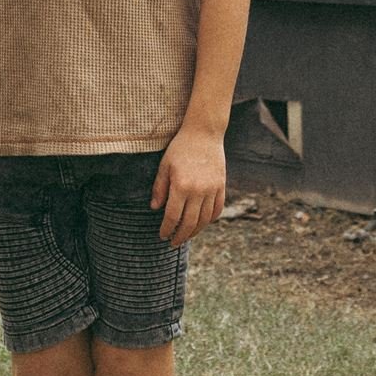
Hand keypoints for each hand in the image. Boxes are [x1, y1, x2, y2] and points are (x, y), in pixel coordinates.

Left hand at [150, 126, 225, 246]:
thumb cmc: (181, 148)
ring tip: (186, 236)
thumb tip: (154, 208)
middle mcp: (198, 191)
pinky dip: (210, 220)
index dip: (167, 229)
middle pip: (189, 223)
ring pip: (204, 220)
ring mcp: (212, 189)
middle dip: (180, 236)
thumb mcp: (164, 166)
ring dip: (194, 232)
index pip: (173, 217)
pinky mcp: (221, 186)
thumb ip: (159, 188)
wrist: (204, 133)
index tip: (162, 235)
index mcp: (181, 186)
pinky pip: (217, 210)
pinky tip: (202, 223)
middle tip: (173, 242)